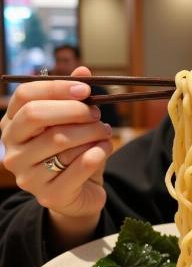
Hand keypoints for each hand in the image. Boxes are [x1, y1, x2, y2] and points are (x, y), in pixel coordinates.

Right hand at [0, 66, 112, 223]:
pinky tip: (104, 149)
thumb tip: (83, 71)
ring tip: (105, 133)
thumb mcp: (75, 123)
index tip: (85, 89)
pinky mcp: (48, 195)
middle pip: (36, 115)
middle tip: (96, 114)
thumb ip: (77, 98)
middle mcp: (12, 149)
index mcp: (13, 125)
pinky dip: (97, 153)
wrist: (80, 193)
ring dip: (91, 132)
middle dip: (74, 110)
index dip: (57, 88)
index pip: (25, 96)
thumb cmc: (74, 152)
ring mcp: (26, 175)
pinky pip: (77, 166)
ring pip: (60, 140)